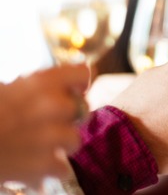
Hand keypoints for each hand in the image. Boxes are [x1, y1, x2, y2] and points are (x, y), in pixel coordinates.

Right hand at [0, 64, 88, 184]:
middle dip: (65, 117)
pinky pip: (63, 169)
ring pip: (74, 140)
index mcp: (41, 82)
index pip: (81, 73)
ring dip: (58, 145)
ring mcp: (51, 137)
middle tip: (44, 123)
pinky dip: (48, 172)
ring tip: (35, 147)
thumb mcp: (3, 90)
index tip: (69, 92)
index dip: (76, 84)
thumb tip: (53, 93)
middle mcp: (53, 106)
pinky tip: (31, 168)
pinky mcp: (44, 166)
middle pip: (82, 109)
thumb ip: (32, 89)